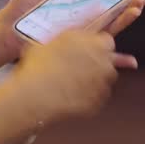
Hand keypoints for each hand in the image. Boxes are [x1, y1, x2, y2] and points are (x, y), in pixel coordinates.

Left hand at [0, 0, 144, 68]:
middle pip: (112, 11)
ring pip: (109, 29)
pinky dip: (116, 57)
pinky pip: (95, 49)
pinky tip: (129, 60)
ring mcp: (78, 35)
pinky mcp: (72, 48)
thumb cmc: (24, 6)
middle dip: (130, 4)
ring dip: (126, 20)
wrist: (5, 31)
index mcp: (78, 2)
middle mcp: (82, 19)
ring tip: (137, 8)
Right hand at [11, 30, 130, 123]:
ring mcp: (104, 84)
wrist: (36, 94)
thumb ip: (67, 40)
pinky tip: (71, 96)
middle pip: (108, 61)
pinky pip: (96, 99)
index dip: (96, 45)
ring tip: (72, 83)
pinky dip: (87, 98)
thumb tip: (68, 42)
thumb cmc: (38, 66)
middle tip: (78, 67)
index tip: (88, 49)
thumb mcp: (49, 42)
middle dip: (97, 63)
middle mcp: (104, 62)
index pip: (106, 40)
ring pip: (104, 81)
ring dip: (93, 81)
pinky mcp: (99, 103)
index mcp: (94, 42)